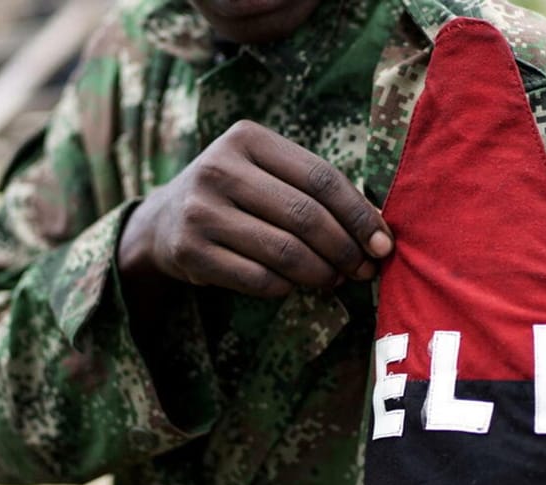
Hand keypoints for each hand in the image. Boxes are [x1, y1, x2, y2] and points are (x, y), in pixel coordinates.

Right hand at [118, 120, 393, 298]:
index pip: (321, 178)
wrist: (162, 221)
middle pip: (305, 216)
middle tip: (364, 269)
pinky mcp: (190, 251)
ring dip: (321, 272)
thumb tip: (378, 230)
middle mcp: (219, 169)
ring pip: (284, 251)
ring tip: (336, 279)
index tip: (383, 243)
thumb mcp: (268, 173)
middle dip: (345, 249)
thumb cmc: (236, 195)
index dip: (358, 215)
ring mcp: (199, 211)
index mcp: (247, 138)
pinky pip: (258, 279)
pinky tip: (297, 285)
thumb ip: (316, 190)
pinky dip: (288, 287)